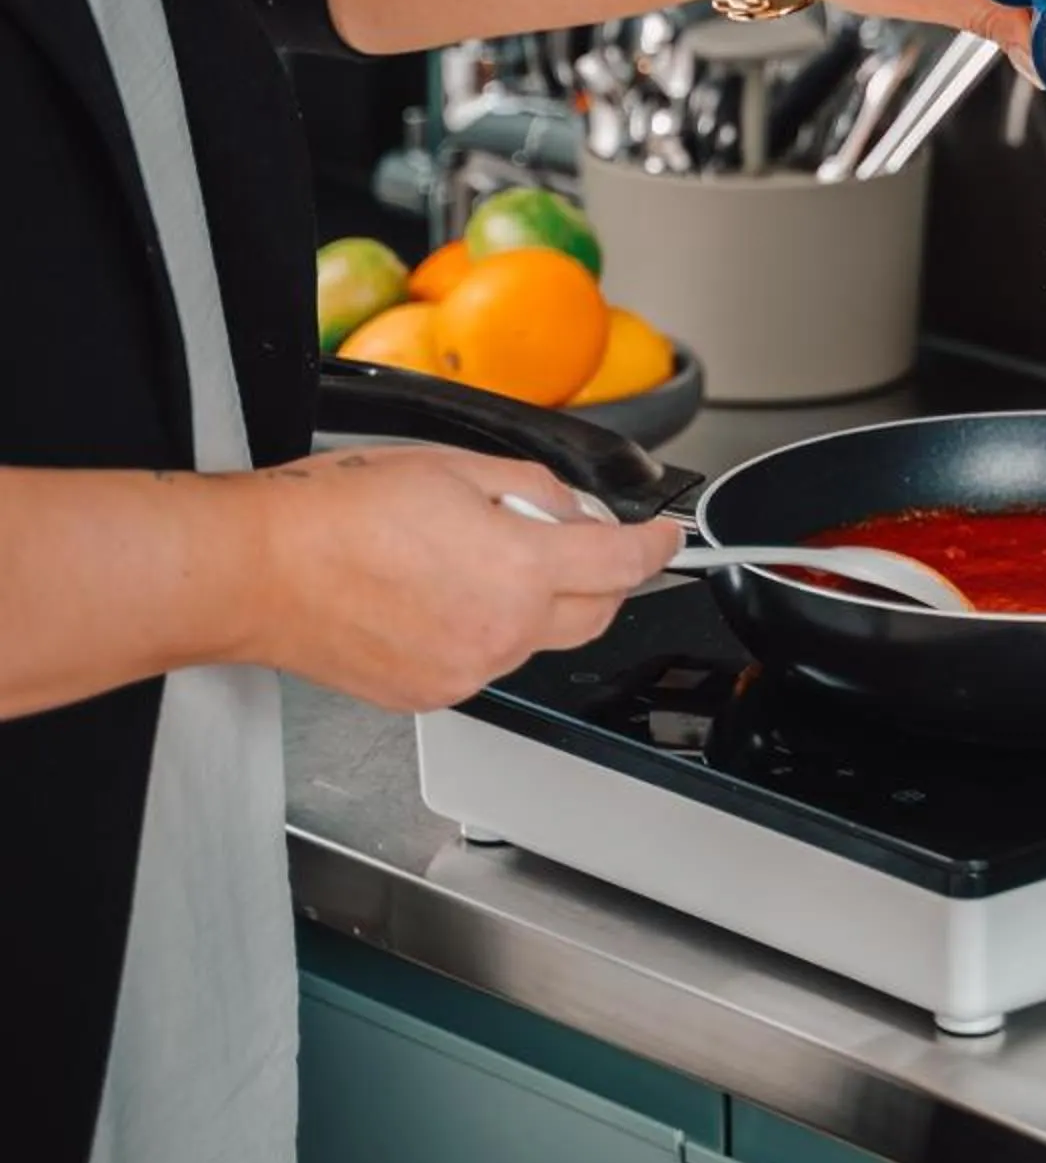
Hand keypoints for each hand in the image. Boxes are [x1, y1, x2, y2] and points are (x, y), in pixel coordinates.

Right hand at [235, 444, 680, 712]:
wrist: (259, 569)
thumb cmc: (337, 513)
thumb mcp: (455, 467)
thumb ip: (534, 491)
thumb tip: (570, 513)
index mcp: (517, 571)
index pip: (621, 564)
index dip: (656, 545)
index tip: (667, 536)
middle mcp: (499, 634)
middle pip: (594, 614)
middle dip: (602, 576)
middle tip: (570, 536)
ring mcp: (464, 672)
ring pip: (537, 639)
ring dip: (534, 602)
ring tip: (469, 555)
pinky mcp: (430, 695)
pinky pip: (485, 660)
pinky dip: (486, 628)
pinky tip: (438, 592)